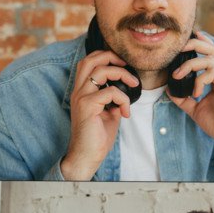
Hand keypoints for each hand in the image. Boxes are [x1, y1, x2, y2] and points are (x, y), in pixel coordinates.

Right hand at [59, 49, 140, 180]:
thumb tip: (125, 91)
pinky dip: (124, 99)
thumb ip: (114, 100)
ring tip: (134, 85)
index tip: (123, 66)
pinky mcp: (87, 106)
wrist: (86, 156)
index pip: (88, 61)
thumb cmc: (96, 138)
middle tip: (127, 66)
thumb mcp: (108, 114)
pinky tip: (125, 112)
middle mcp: (79, 91)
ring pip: (101, 70)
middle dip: (112, 56)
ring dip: (122, 74)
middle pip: (91, 58)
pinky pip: (111, 91)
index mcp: (82, 91)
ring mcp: (81, 97)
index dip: (106, 56)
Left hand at [171, 35, 213, 173]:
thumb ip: (183, 99)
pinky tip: (195, 93)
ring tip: (177, 76)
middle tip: (177, 49)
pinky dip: (200, 80)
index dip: (200, 42)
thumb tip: (168, 89)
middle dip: (194, 44)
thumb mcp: (196, 110)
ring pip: (210, 60)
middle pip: (212, 49)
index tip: (185, 40)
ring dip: (190, 65)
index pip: (210, 53)